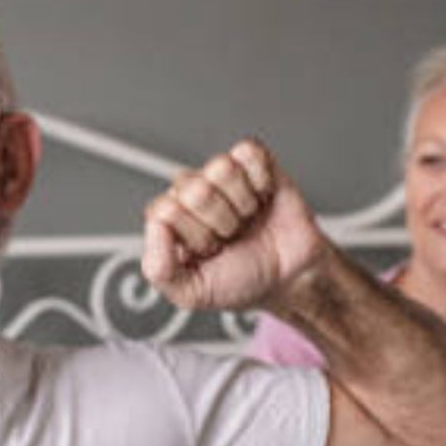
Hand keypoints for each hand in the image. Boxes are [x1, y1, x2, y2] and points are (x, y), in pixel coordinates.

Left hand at [141, 138, 329, 312]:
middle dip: (220, 223)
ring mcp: (223, 176)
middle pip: (194, 190)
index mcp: (170, 217)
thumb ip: (159, 268)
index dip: (194, 237)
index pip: (165, 210)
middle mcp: (192, 191)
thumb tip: (156, 225)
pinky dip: (261, 180)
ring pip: (221, 167)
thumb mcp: (190, 293)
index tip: (210, 252)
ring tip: (246, 220)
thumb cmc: (240, 282)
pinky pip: (248, 151)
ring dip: (241, 204)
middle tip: (231, 237)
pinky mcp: (255, 163)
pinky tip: (262, 197)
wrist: (289, 279)